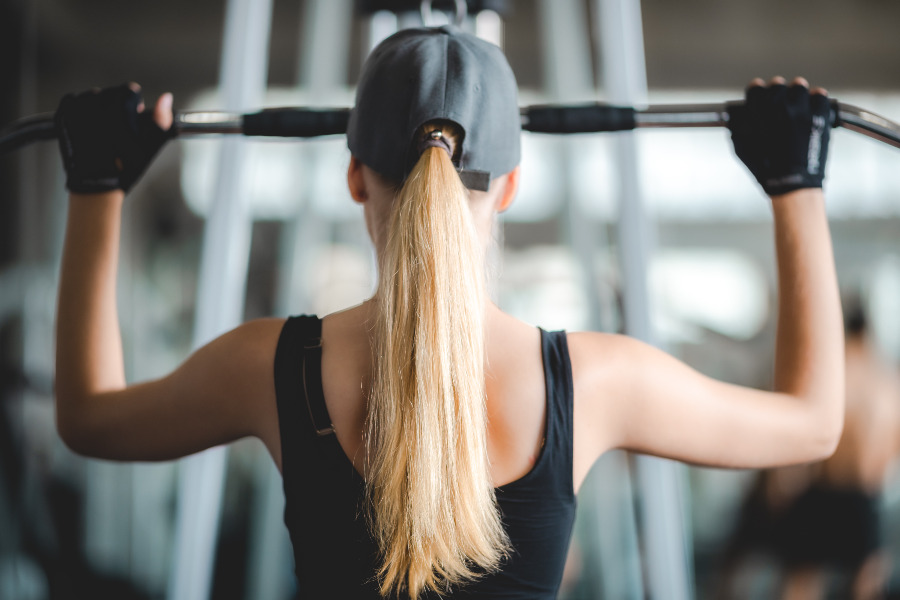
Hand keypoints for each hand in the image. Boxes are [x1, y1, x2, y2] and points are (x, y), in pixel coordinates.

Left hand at [55, 83, 173, 193]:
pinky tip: (89, 123)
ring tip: (104, 126)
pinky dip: (81, 108)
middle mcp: (96, 106)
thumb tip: (166, 98)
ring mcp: (77, 110)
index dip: (135, 104)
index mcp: (118, 109)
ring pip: (92, 96)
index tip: (134, 115)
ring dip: (100, 106)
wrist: (97, 184)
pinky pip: (73, 100)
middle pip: (111, 92)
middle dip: (117, 105)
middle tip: (119, 126)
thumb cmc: (126, 167)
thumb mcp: (150, 145)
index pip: (129, 90)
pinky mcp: (64, 116)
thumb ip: (161, 119)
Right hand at [728, 76, 831, 196]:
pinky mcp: (820, 116)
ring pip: (799, 87)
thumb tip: (738, 116)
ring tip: (796, 103)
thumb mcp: (742, 149)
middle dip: (776, 92)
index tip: (759, 92)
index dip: (757, 91)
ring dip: (796, 93)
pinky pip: (820, 95)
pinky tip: (811, 107)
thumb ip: (739, 128)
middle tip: (778, 100)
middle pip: (778, 84)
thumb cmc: (767, 170)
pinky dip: (816, 99)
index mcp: (759, 114)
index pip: (756, 88)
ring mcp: (802, 111)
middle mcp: (780, 108)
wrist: (792, 183)